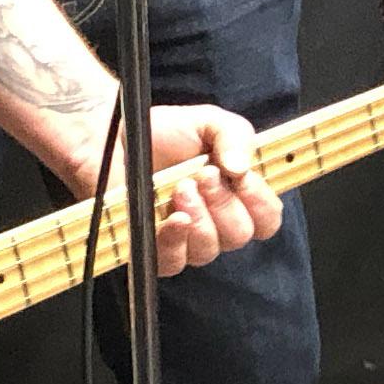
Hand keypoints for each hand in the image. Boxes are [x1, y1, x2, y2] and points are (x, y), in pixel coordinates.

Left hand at [141, 104, 280, 271]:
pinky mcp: (155, 249)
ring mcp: (186, 239)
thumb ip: (235, 136)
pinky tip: (171, 218)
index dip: (260, 202)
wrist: (117, 136)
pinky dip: (175, 240)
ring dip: (200, 217)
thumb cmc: (165, 132)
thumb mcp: (209, 122)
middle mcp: (216, 222)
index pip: (266, 219)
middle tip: (204, 175)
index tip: (243, 176)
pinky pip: (174, 261)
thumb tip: (242, 168)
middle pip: (240, 235)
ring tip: (180, 187)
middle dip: (224, 203)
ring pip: (209, 249)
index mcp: (237, 195)